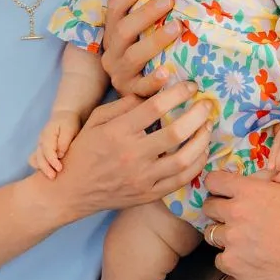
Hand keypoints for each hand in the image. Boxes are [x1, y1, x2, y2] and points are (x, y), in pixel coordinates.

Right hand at [29, 113, 83, 178]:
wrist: (64, 116)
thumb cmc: (68, 123)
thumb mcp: (69, 128)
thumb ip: (64, 141)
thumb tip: (60, 154)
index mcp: (47, 134)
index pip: (47, 151)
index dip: (52, 161)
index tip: (60, 168)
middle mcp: (41, 141)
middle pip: (39, 157)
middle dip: (45, 168)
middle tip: (53, 177)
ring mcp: (39, 146)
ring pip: (35, 159)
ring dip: (41, 169)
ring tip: (51, 177)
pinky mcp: (41, 150)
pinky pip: (35, 160)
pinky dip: (39, 166)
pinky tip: (47, 172)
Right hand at [41, 83, 212, 220]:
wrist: (71, 192)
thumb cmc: (83, 151)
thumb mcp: (96, 120)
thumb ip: (124, 105)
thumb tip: (153, 92)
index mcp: (118, 132)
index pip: (155, 107)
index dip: (177, 93)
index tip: (190, 86)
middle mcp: (132, 155)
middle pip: (176, 132)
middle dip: (197, 114)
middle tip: (207, 104)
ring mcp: (142, 178)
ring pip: (184, 159)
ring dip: (202, 140)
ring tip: (208, 126)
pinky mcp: (149, 194)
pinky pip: (181, 180)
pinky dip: (197, 164)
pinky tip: (202, 151)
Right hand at [101, 0, 176, 97]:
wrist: (130, 102)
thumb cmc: (143, 59)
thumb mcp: (137, 37)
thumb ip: (145, 16)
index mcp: (112, 35)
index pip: (115, 9)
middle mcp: (112, 53)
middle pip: (123, 30)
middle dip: (146, 13)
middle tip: (169, 0)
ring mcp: (120, 74)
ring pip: (134, 56)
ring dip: (156, 40)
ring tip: (178, 27)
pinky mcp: (132, 93)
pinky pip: (142, 87)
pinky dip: (155, 80)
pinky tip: (168, 72)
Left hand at [201, 170, 279, 279]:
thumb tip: (275, 172)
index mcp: (249, 191)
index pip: (214, 181)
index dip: (217, 185)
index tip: (222, 191)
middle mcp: (235, 213)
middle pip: (209, 207)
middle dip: (218, 210)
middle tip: (233, 217)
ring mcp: (232, 240)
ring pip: (212, 234)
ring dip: (224, 235)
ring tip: (241, 240)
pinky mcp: (232, 263)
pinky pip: (219, 259)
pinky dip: (229, 259)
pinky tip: (245, 259)